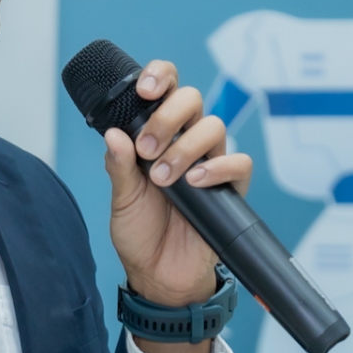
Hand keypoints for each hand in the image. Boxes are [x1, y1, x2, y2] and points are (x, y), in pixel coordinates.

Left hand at [103, 60, 253, 352]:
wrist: (159, 275)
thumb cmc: (140, 232)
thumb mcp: (121, 198)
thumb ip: (119, 165)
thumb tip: (113, 134)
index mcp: (158, 135)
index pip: (167, 89)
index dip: (160, 77)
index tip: (145, 90)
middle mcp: (186, 142)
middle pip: (192, 100)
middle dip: (168, 118)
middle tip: (147, 149)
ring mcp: (209, 163)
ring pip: (214, 127)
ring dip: (185, 147)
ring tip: (163, 176)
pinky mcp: (229, 189)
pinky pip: (239, 163)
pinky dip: (218, 167)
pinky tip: (195, 181)